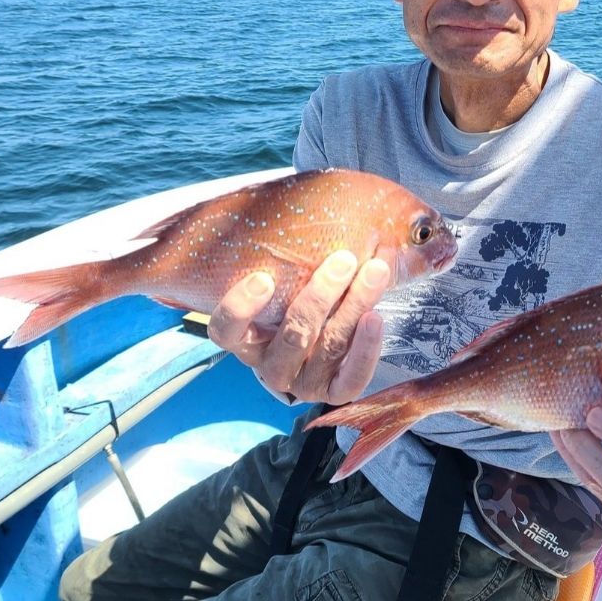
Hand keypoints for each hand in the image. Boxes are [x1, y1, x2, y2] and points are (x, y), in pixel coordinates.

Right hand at [207, 250, 390, 404]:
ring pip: (328, 349)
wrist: (327, 345)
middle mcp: (271, 365)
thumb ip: (284, 260)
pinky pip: (351, 379)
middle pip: (292, 335)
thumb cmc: (298, 299)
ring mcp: (303, 383)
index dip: (240, 307)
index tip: (263, 277)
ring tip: (376, 272)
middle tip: (344, 260)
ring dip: (354, 306)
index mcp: (246, 338)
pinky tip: (376, 318)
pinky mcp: (334, 393)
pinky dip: (366, 349)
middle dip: (321, 295)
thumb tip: (300, 207)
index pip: (225, 330)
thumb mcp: (284, 283)